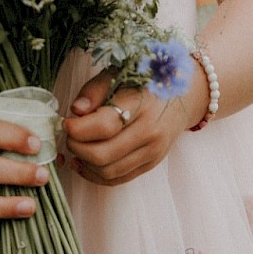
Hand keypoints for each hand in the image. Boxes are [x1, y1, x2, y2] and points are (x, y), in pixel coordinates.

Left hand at [62, 69, 204, 185]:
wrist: (185, 95)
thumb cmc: (145, 81)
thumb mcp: (119, 74)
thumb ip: (95, 90)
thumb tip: (75, 111)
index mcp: (141, 104)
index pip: (104, 125)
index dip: (78, 128)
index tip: (67, 122)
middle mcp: (150, 131)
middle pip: (102, 154)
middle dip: (76, 147)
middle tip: (69, 135)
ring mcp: (152, 151)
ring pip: (108, 171)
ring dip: (84, 163)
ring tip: (76, 147)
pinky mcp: (151, 164)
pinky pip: (118, 179)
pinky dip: (95, 176)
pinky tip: (83, 163)